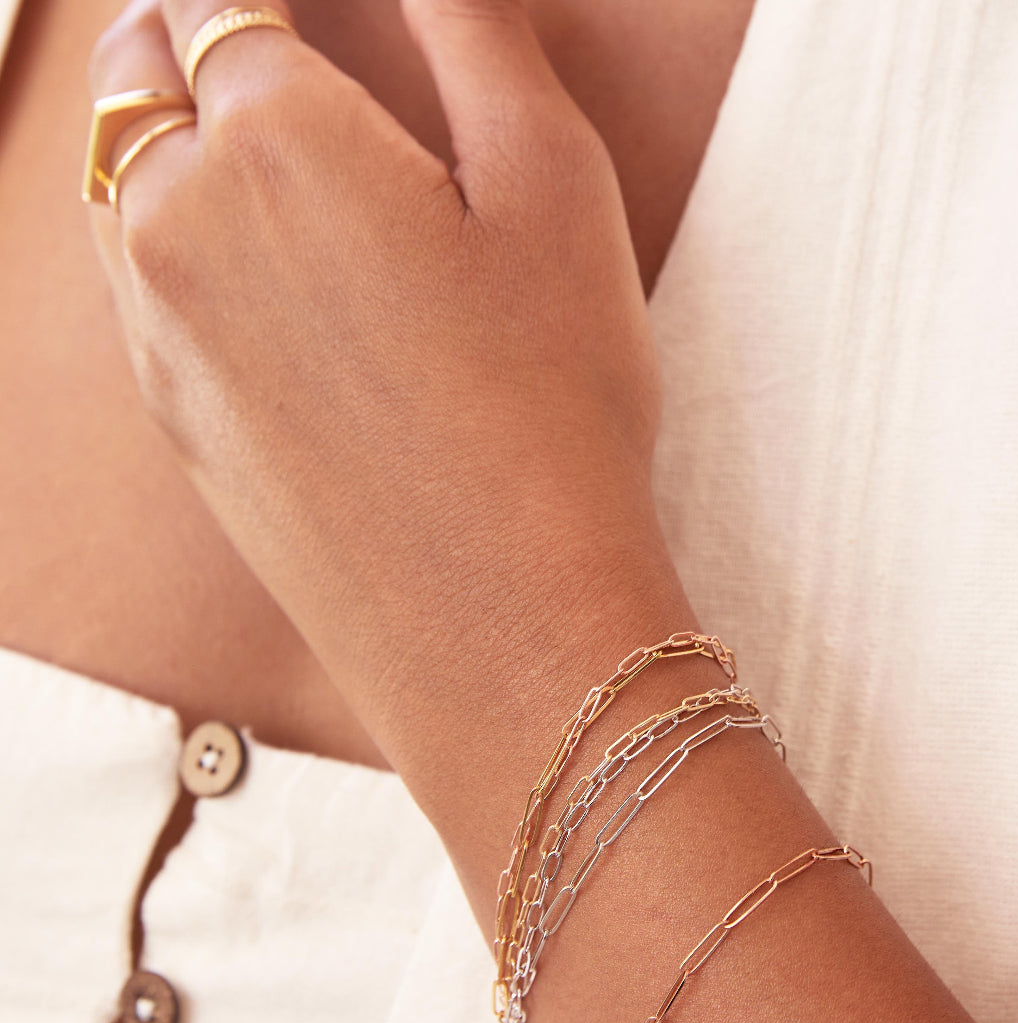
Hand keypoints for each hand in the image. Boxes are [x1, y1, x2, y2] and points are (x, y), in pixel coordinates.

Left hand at [88, 0, 691, 813]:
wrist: (503, 623)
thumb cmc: (552, 405)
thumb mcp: (555, 184)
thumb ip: (476, 30)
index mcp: (272, 139)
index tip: (290, 3)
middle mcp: (180, 228)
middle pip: (139, 80)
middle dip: (182, 36)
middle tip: (236, 28)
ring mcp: (164, 340)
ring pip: (120, 189)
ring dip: (160, 138)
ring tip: (226, 132)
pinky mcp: (178, 430)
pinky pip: (141, 295)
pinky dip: (166, 245)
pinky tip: (236, 271)